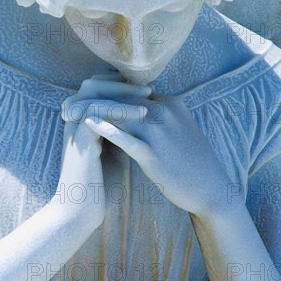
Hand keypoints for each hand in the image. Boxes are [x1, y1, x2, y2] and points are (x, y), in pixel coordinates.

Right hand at [57, 72, 150, 227]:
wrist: (80, 209)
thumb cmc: (100, 183)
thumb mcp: (113, 149)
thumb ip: (120, 130)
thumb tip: (142, 114)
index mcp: (82, 121)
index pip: (98, 88)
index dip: (119, 84)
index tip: (145, 87)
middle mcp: (76, 120)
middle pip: (93, 84)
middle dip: (121, 82)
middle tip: (147, 86)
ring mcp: (75, 128)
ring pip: (93, 94)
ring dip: (123, 92)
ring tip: (148, 95)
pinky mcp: (79, 139)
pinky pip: (96, 112)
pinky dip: (120, 109)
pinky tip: (142, 112)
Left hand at [69, 75, 230, 216]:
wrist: (213, 190)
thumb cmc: (192, 161)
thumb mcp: (179, 127)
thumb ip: (159, 115)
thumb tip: (134, 109)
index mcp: (170, 103)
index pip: (130, 90)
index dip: (104, 93)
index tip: (83, 97)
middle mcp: (165, 111)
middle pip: (121, 97)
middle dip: (91, 99)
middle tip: (67, 106)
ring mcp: (160, 132)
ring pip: (120, 113)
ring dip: (91, 111)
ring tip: (69, 114)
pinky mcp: (155, 154)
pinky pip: (126, 138)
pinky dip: (105, 129)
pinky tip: (88, 125)